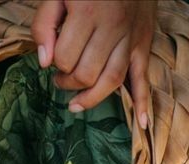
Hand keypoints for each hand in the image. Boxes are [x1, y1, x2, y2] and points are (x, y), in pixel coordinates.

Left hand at [32, 0, 156, 122]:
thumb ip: (45, 24)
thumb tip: (45, 62)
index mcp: (87, 14)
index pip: (65, 58)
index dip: (54, 63)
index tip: (51, 59)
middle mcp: (111, 28)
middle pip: (87, 74)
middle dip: (69, 82)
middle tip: (60, 80)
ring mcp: (130, 38)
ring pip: (111, 81)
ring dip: (92, 97)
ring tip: (76, 104)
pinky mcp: (143, 43)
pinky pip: (143, 77)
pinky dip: (142, 102)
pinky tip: (141, 124)